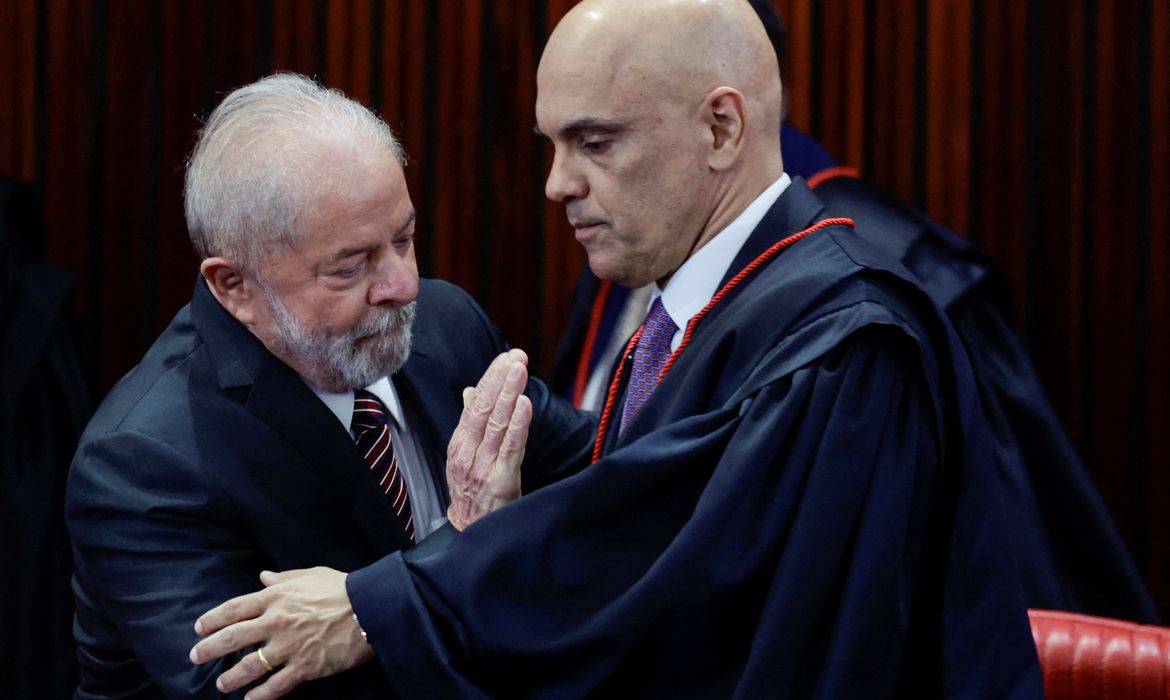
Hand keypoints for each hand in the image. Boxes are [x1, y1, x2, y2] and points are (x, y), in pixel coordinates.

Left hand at [189, 567, 372, 698]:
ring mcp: (289, 646)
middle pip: (233, 638)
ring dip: (231, 677)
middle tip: (195, 656)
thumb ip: (284, 578)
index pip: (234, 609)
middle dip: (210, 649)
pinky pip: (276, 685)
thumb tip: (263, 577)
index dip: (212, 619)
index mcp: (276, 597)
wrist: (370, 609)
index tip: (199, 628)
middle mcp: (276, 622)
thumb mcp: (311, 575)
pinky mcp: (304, 666)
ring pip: (250, 666)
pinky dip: (260, 695)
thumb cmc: (342, 589)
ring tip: (222, 685)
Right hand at [446, 349, 531, 529]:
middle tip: (516, 356)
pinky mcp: (500, 480)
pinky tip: (524, 404)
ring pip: (497, 423)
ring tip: (519, 370)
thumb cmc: (473, 494)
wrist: (470, 533)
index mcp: (461, 443)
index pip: (475, 403)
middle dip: (501, 379)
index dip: (491, 378)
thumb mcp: (466, 456)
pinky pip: (510, 448)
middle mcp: (469, 451)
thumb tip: (472, 391)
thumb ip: (471, 424)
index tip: (506, 357)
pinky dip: (517, 424)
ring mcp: (483, 466)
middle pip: (484, 408)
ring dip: (509, 393)